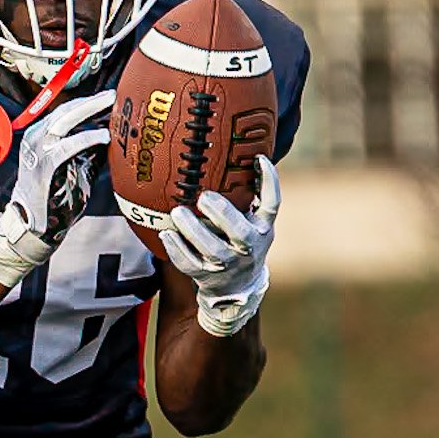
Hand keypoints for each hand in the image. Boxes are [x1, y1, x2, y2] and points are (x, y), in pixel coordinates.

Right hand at [0, 90, 112, 287]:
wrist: (34, 224)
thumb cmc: (55, 197)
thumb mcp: (74, 167)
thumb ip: (89, 151)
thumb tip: (113, 135)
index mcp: (41, 135)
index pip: (65, 110)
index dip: (87, 102)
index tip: (108, 97)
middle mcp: (36, 137)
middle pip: (65, 109)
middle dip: (91, 101)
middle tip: (112, 95)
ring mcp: (37, 149)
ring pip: (64, 120)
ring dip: (89, 111)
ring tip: (111, 106)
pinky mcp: (43, 165)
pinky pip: (67, 145)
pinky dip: (87, 138)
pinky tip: (103, 137)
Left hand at [160, 162, 280, 337]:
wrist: (237, 286)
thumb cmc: (241, 240)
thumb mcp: (253, 220)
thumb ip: (249, 194)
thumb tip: (240, 151)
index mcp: (262, 228)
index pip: (272, 205)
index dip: (269, 182)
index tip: (259, 159)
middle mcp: (249, 248)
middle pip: (241, 233)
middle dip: (223, 214)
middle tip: (204, 197)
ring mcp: (228, 266)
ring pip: (212, 251)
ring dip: (194, 231)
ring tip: (177, 212)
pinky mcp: (207, 277)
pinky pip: (190, 265)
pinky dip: (177, 250)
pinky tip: (166, 234)